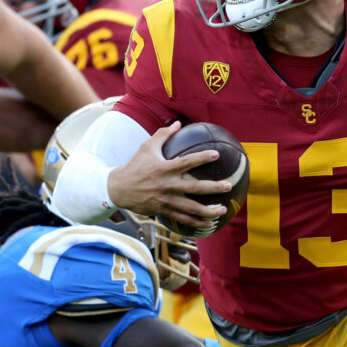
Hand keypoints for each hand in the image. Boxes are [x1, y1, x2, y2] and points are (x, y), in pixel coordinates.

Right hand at [107, 122, 227, 230]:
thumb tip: (178, 123)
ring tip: (223, 209)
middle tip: (228, 186)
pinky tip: (208, 224)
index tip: (216, 155)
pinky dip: (196, 223)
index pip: (186, 162)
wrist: (119, 188)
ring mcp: (166, 200)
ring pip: (191, 208)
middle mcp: (167, 185)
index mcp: (164, 168)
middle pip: (194, 188)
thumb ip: (163, 135)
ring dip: (208, 211)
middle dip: (213, 187)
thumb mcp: (146, 147)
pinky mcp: (163, 211)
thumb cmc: (135, 165)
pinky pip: (182, 219)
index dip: (202, 158)